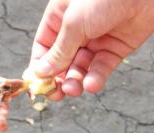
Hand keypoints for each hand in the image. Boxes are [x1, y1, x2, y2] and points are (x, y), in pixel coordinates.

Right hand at [30, 0, 153, 99]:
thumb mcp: (73, 24)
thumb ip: (58, 51)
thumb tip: (40, 73)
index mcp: (59, 17)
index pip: (44, 47)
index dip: (40, 67)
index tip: (38, 86)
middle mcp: (76, 30)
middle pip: (61, 62)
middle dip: (58, 79)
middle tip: (56, 94)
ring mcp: (96, 40)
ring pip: (80, 68)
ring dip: (75, 81)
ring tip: (74, 89)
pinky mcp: (116, 49)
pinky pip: (101, 69)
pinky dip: (96, 79)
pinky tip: (92, 84)